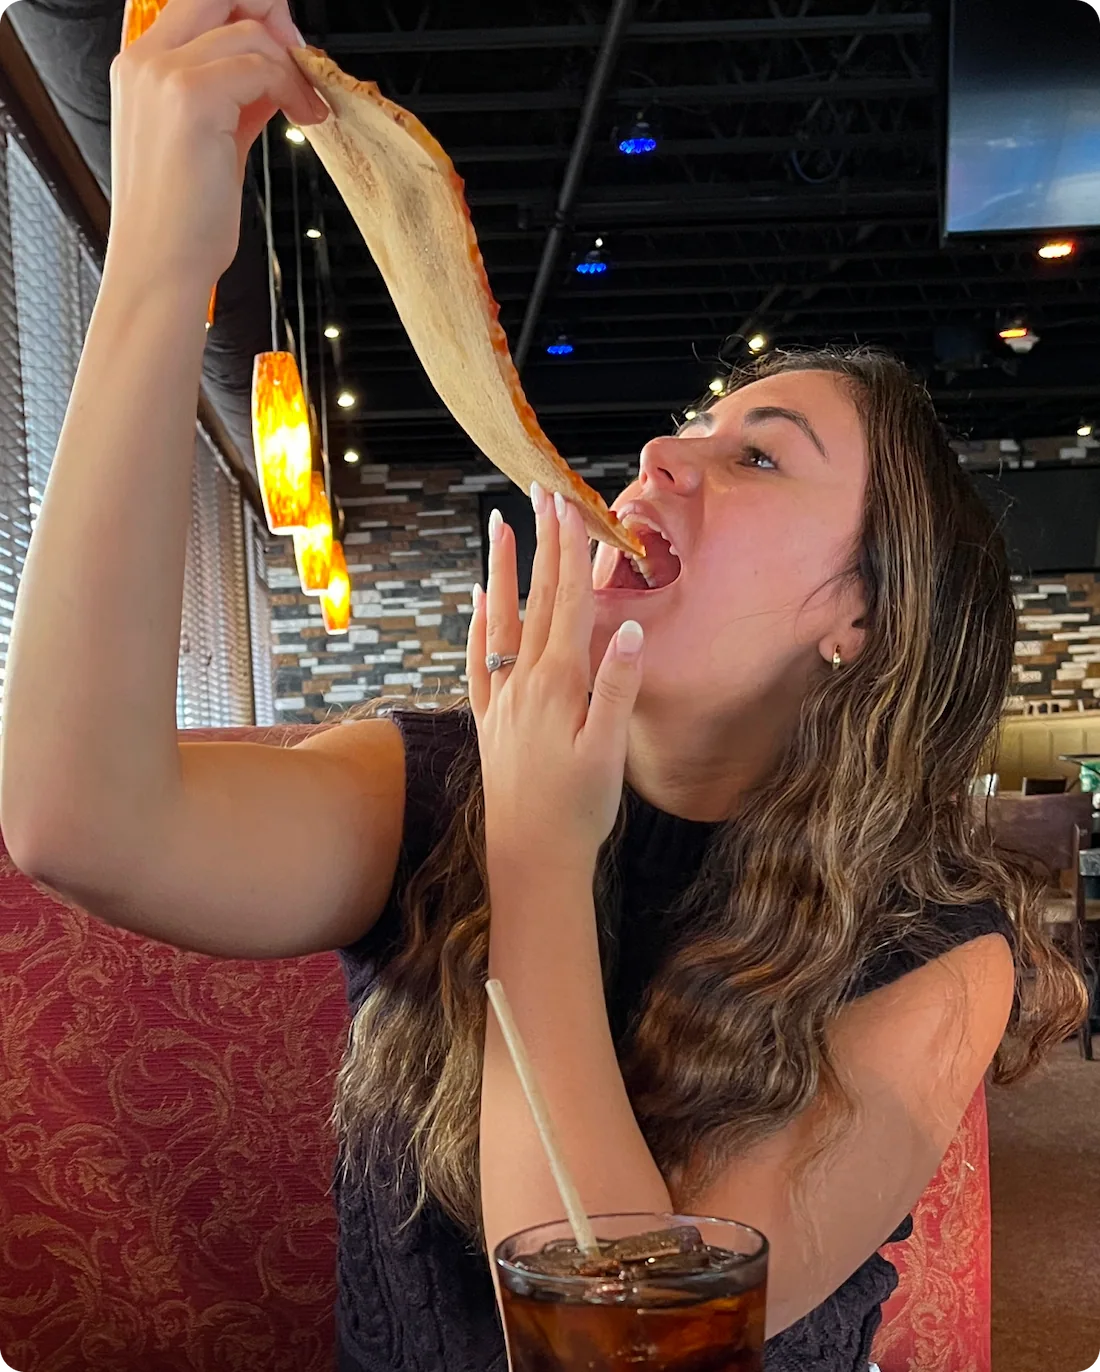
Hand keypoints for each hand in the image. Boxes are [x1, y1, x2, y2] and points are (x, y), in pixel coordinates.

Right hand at [108, 0, 327, 289]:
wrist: (161, 267)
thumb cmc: (181, 222)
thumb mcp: (212, 140)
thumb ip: (236, 95)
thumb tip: (274, 71)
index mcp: (142, 65)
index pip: (201, 1)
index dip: (250, 13)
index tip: (283, 49)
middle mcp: (144, 60)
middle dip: (271, 11)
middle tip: (299, 57)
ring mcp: (162, 74)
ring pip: (249, 30)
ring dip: (291, 67)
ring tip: (305, 107)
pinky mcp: (189, 97)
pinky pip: (260, 66)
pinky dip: (292, 88)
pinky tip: (303, 117)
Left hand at [466, 483, 645, 871]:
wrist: (531, 859)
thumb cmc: (579, 810)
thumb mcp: (608, 752)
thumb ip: (618, 688)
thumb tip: (634, 630)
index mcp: (559, 686)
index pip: (567, 604)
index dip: (569, 552)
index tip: (568, 507)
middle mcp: (524, 684)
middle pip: (536, 601)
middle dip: (541, 545)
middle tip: (540, 493)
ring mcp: (501, 700)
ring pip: (500, 622)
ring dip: (502, 572)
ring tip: (498, 527)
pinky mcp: (489, 720)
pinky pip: (479, 661)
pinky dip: (478, 625)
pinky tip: (478, 600)